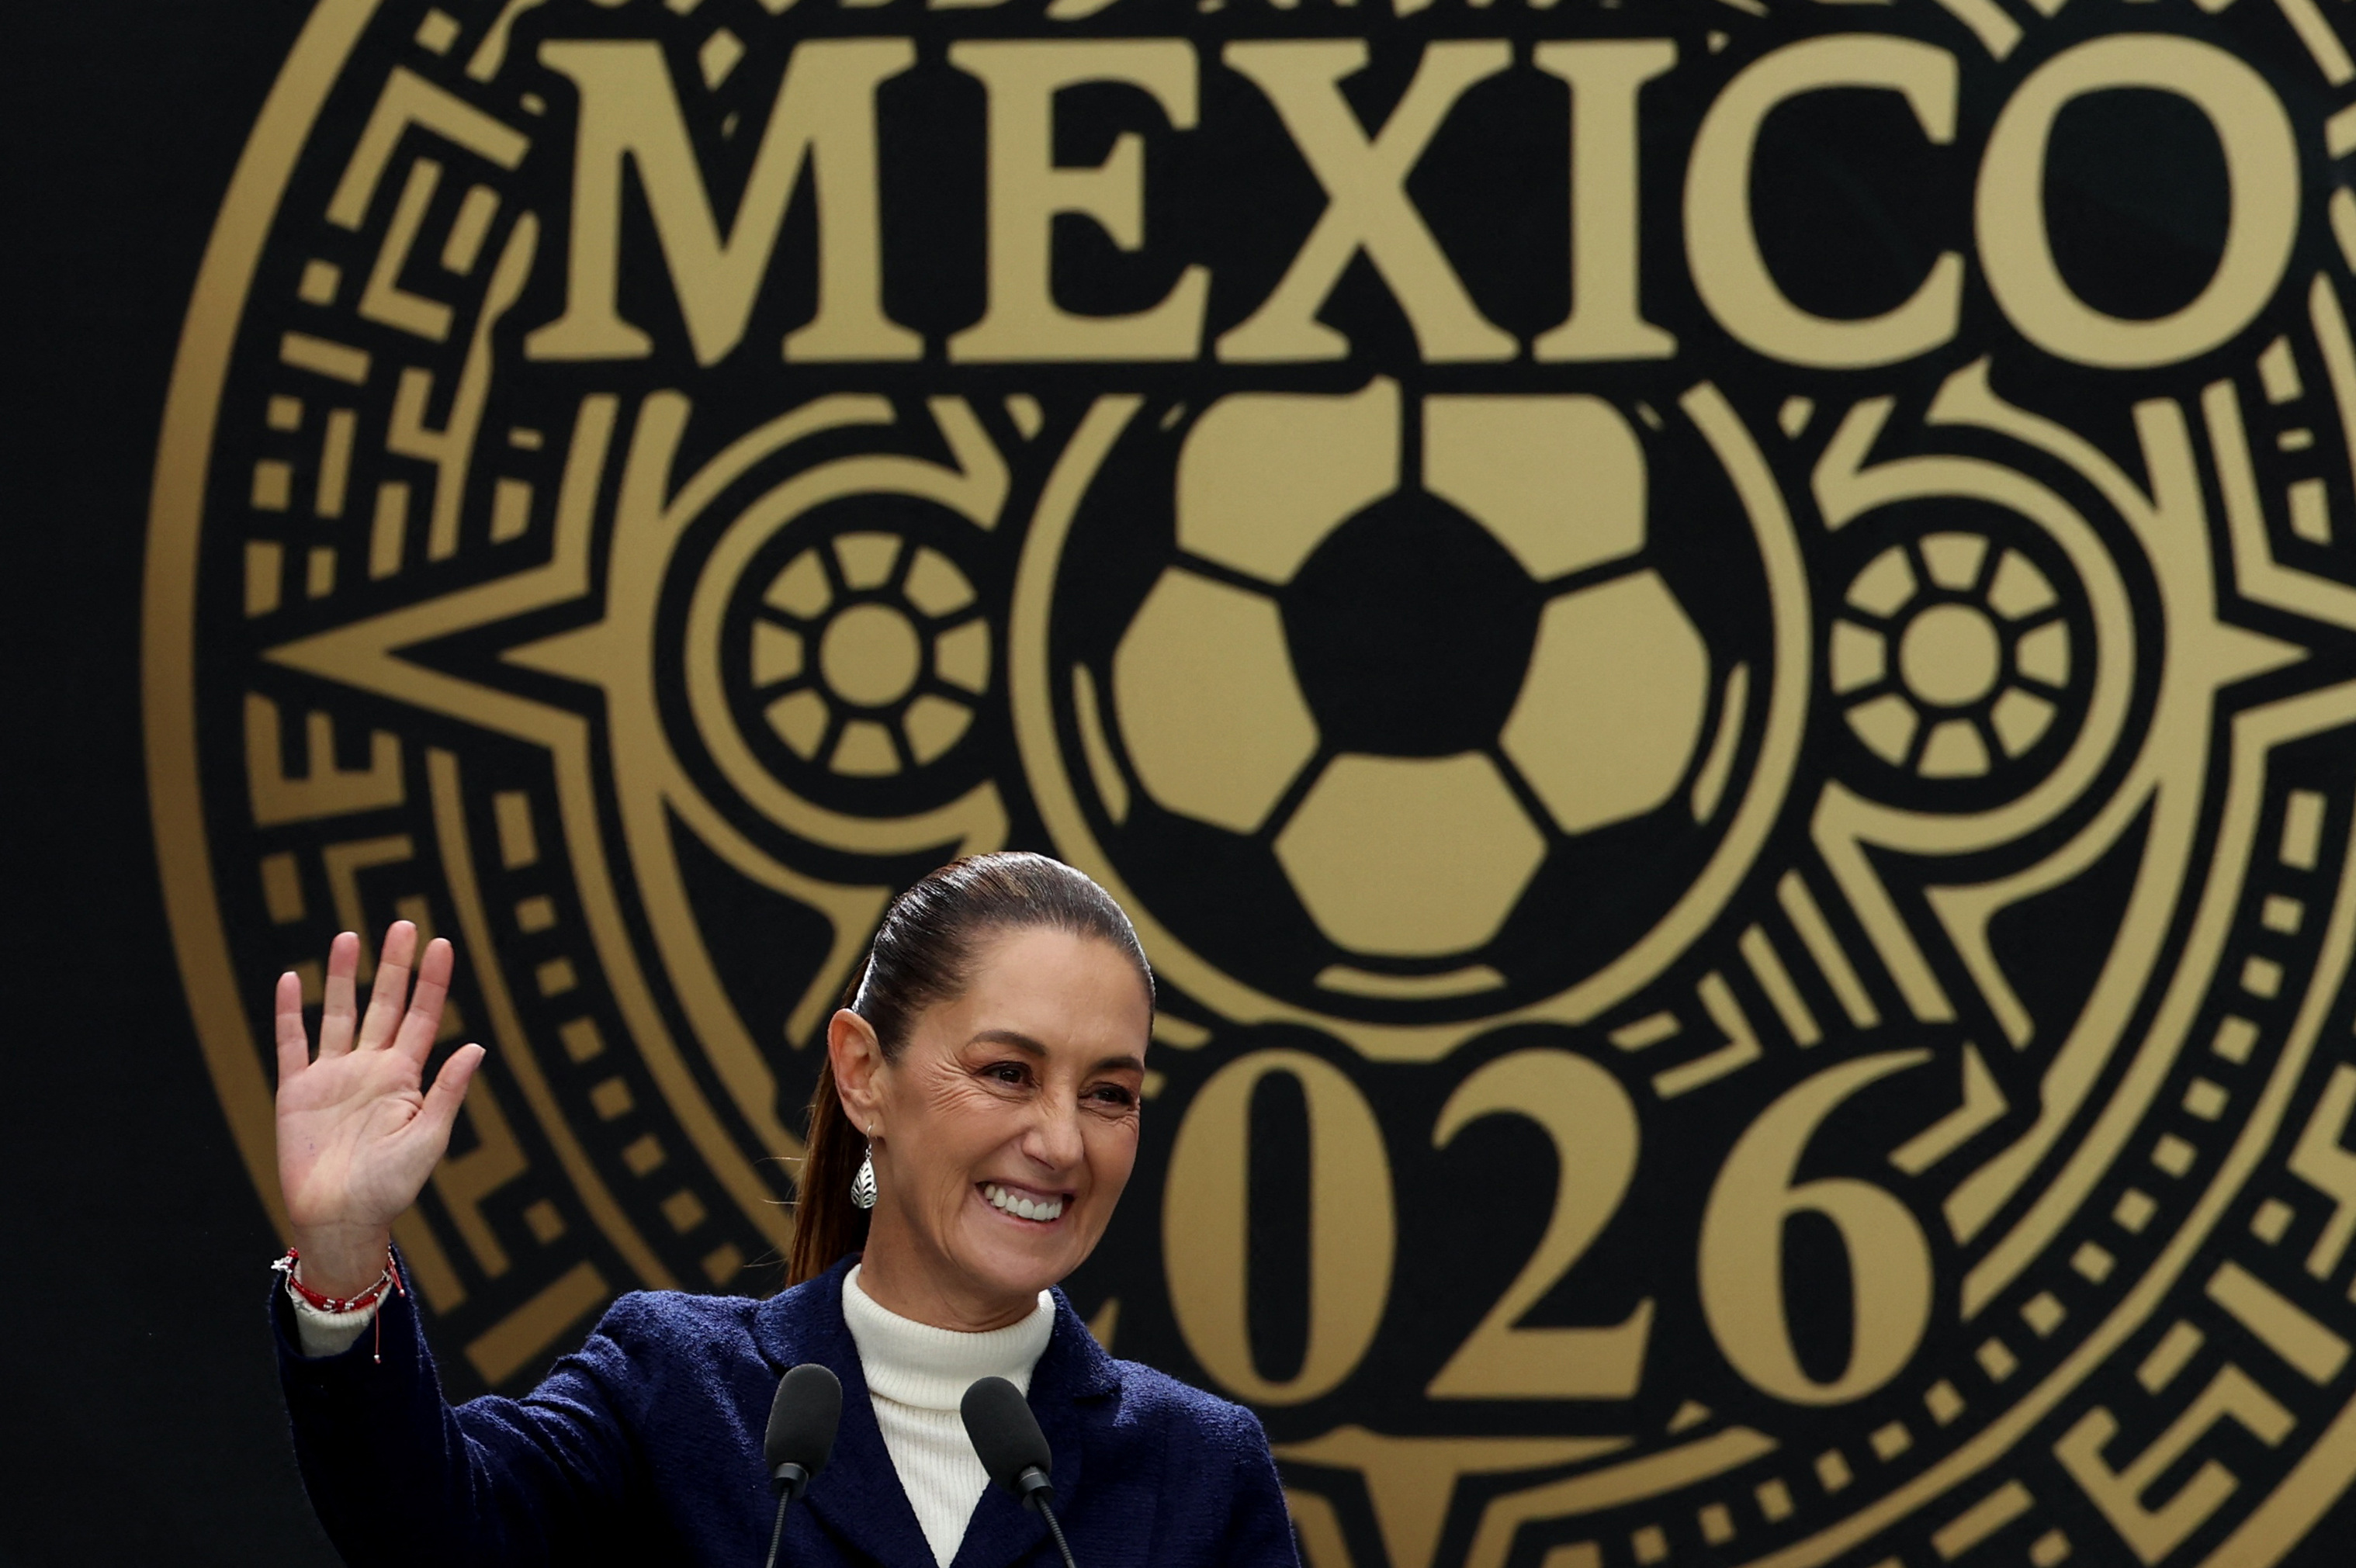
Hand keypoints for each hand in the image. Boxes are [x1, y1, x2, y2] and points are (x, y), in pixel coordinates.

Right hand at [275, 923, 484, 1296]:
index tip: (442, 944)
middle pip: (384, 1004)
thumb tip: (476, 1046)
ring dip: (343, 977)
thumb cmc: (390, 1188)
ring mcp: (332, 1077)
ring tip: (349, 936)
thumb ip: (447, 1092)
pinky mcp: (296, 1091)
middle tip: (403, 924)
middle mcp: (370, 1069)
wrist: (340, 1219)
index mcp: (405, 1078)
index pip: (423, 1017)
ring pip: (337, 1013)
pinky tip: (289, 978)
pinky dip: (289, 1012)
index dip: (432, 982)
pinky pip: (292, 1044)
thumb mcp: (428, 1139)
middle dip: (394, 966)